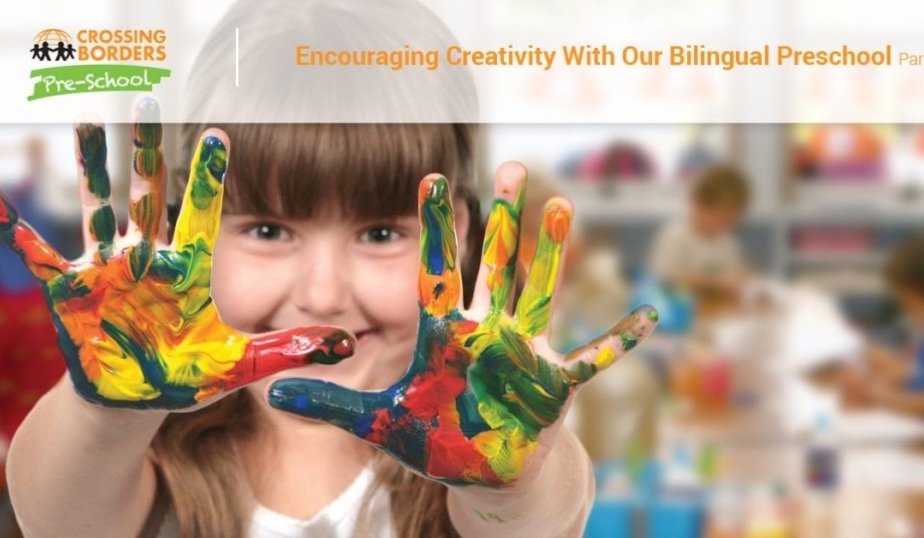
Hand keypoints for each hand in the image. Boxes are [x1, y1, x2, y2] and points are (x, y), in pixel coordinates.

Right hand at [0, 98, 353, 409]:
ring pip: (99, 206)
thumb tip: (351, 347)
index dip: (208, 176)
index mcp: (189, 269)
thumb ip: (291, 350)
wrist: (137, 399)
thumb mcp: (241, 364)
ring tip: (90, 118)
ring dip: (93, 165)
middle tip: (151, 96)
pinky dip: (11, 226)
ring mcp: (107, 270)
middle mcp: (148, 258)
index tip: (219, 134)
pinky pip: (37, 253)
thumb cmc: (187, 376)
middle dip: (150, 148)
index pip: (201, 212)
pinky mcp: (69, 290)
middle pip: (150, 193)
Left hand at [269, 162, 657, 486]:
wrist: (482, 470)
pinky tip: (650, 314)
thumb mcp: (379, 420)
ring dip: (551, 252)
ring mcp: (523, 355)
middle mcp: (486, 332)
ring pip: (540, 292)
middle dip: (504, 218)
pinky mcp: (554, 386)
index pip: (437, 270)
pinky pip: (592, 359)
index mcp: (444, 335)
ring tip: (561, 203)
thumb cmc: (436, 438)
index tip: (433, 179)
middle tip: (511, 164)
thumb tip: (272, 391)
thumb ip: (330, 402)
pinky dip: (620, 340)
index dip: (437, 227)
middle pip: (496, 265)